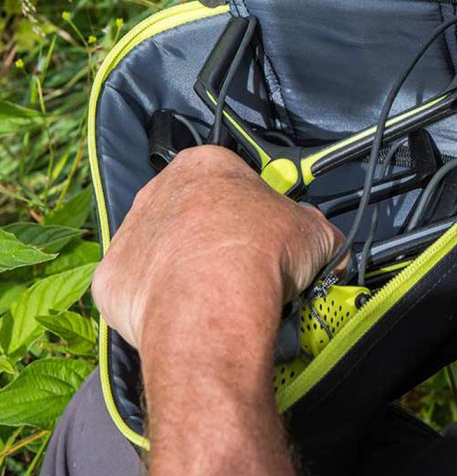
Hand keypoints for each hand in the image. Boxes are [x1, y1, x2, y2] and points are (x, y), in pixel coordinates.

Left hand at [92, 145, 343, 351]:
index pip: (230, 178)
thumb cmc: (260, 254)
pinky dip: (157, 299)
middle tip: (242, 266)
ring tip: (214, 294)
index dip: (253, 207)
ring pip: (160, 247)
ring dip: (183, 265)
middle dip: (215, 234)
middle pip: (190, 210)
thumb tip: (327, 245)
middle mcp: (159, 189)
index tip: (265, 234)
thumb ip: (317, 229)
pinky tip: (183, 310)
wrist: (213, 302)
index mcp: (206, 164)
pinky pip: (136, 286)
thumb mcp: (315, 233)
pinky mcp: (110, 276)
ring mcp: (129, 232)